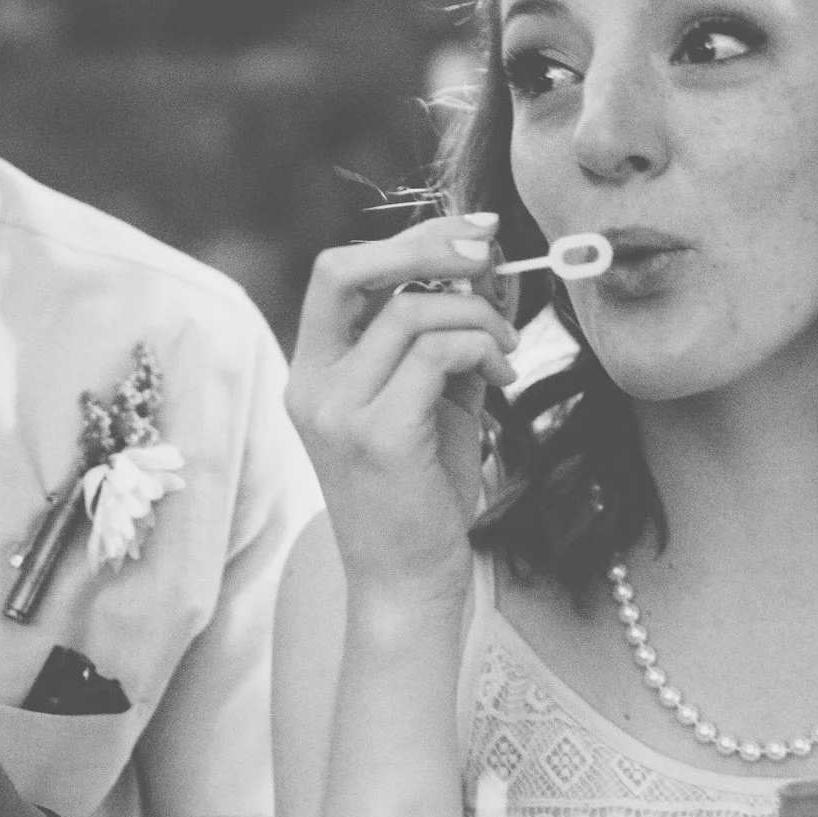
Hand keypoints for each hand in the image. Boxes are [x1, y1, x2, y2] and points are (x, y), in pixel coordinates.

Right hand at [286, 212, 519, 603]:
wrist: (409, 582)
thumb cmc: (421, 494)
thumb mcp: (430, 401)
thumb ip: (442, 337)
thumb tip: (485, 264)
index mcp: (314, 371)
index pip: (339, 272)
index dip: (407, 239)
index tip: (471, 234)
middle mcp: (311, 385)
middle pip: (347, 269)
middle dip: (425, 246)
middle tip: (487, 253)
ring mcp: (337, 411)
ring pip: (410, 313)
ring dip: (476, 315)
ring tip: (506, 348)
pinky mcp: (377, 435)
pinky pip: (436, 353)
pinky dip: (481, 348)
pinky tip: (502, 374)